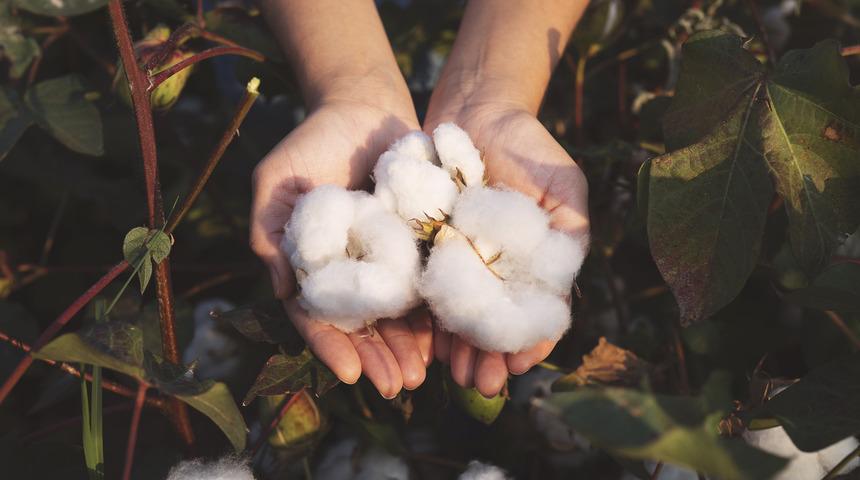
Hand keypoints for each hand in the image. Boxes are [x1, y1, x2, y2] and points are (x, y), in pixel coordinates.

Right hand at [250, 100, 432, 397]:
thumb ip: (269, 231)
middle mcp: (350, 270)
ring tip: (422, 376)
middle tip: (397, 387)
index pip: (317, 315)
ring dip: (407, 348)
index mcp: (312, 265)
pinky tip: (445, 340)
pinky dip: (435, 314)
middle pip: (362, 326)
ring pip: (397, 315)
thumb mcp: (276, 180)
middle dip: (377, 359)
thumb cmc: (311, 141)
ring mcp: (386, 260)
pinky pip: (427, 284)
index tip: (348, 374)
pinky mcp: (420, 244)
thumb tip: (280, 290)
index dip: (331, 345)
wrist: (363, 107)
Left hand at [425, 103, 588, 397]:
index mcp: (532, 265)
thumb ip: (570, 233)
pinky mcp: (426, 247)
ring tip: (455, 376)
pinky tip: (428, 342)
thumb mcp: (563, 186)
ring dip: (459, 348)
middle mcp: (496, 270)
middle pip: (493, 323)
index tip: (519, 365)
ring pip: (460, 315)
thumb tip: (564, 285)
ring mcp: (460, 262)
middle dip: (488, 356)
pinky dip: (429, 316)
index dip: (529, 342)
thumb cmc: (528, 147)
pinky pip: (427, 288)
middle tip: (481, 384)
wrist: (476, 110)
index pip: (533, 314)